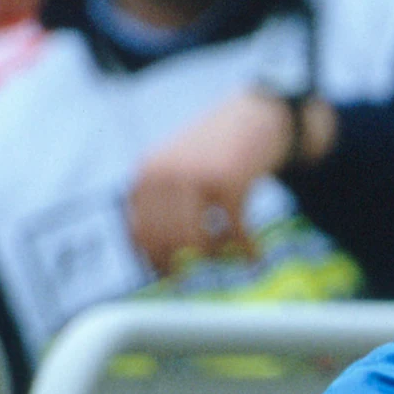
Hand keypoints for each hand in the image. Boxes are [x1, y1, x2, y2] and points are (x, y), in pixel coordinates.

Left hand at [125, 91, 301, 273]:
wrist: (255, 117)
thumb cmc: (217, 151)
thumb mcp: (178, 168)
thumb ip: (163, 202)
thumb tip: (158, 258)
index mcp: (147, 174)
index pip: (137, 232)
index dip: (152, 261)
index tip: (170, 277)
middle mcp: (164, 175)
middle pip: (164, 241)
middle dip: (183, 264)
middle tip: (202, 272)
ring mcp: (195, 177)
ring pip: (194, 241)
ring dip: (214, 257)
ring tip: (229, 258)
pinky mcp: (229, 181)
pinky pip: (233, 231)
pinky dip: (245, 249)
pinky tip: (254, 255)